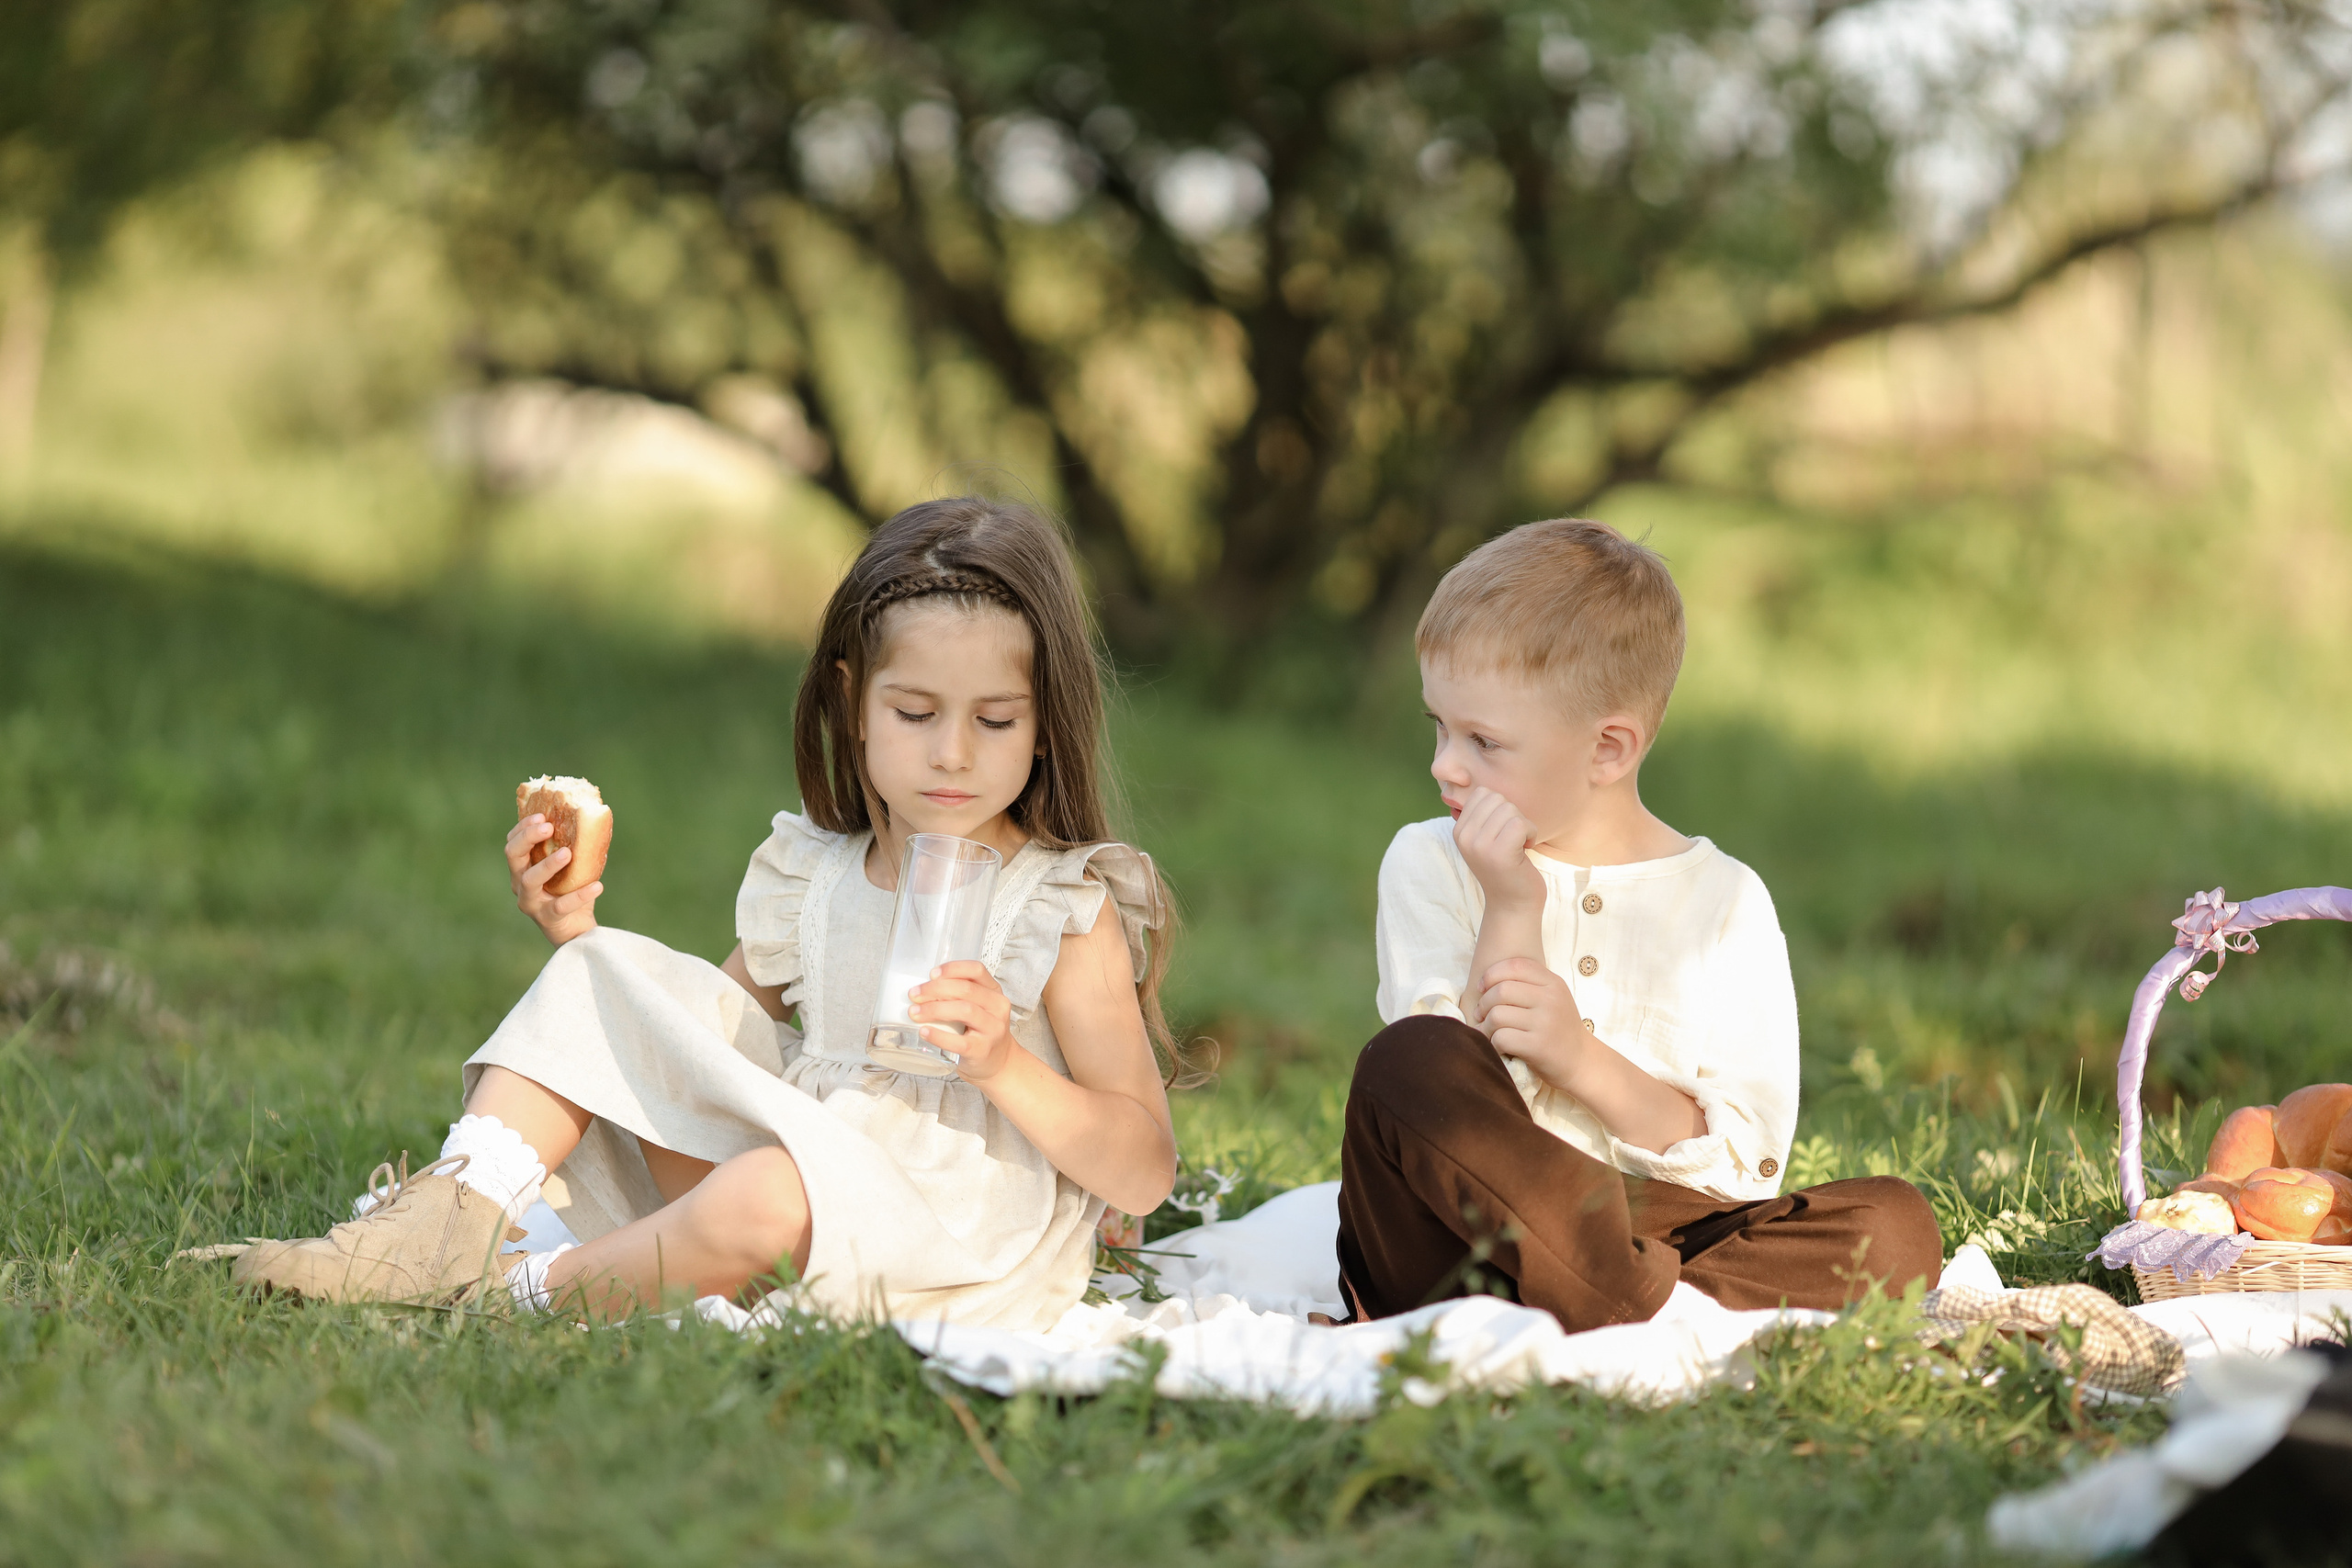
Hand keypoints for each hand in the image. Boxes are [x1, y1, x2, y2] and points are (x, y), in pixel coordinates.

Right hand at [506, 813, 601, 946]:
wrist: (577, 930)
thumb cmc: (570, 892)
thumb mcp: (569, 868)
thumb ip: (573, 847)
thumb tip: (594, 819)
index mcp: (522, 868)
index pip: (513, 843)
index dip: (523, 828)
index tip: (541, 815)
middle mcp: (519, 884)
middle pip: (513, 856)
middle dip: (528, 838)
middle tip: (549, 828)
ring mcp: (531, 902)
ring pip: (530, 880)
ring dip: (548, 864)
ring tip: (567, 853)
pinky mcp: (547, 919)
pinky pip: (561, 906)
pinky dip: (579, 895)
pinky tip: (597, 886)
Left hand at [908, 960, 1017, 1080]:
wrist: (998, 1062)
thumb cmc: (981, 1031)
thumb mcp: (978, 1007)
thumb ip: (959, 995)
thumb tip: (922, 988)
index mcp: (994, 991)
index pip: (976, 970)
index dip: (952, 969)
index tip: (931, 973)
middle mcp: (997, 1007)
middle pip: (966, 989)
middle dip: (935, 989)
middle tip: (914, 995)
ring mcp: (992, 1029)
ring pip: (964, 1010)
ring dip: (934, 1009)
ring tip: (915, 1012)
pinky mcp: (982, 1050)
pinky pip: (958, 1041)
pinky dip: (938, 1035)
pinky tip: (924, 1032)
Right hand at [1453, 787, 1545, 910]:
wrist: (1513, 905)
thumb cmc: (1507, 868)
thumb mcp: (1487, 839)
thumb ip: (1484, 815)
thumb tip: (1486, 786)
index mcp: (1459, 830)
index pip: (1482, 793)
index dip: (1501, 808)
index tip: (1503, 831)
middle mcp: (1464, 836)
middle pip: (1497, 798)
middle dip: (1513, 815)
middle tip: (1513, 839)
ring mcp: (1479, 845)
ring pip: (1510, 809)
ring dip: (1523, 825)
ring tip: (1518, 846)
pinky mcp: (1498, 854)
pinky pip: (1520, 823)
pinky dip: (1531, 833)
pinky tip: (1526, 849)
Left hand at [1473, 955, 1588, 1089]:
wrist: (1582, 1062)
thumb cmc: (1559, 1029)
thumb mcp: (1553, 998)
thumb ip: (1528, 983)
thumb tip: (1486, 980)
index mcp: (1554, 983)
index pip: (1515, 966)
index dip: (1491, 974)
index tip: (1482, 988)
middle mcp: (1551, 1000)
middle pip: (1501, 990)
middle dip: (1483, 1003)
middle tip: (1481, 1014)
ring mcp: (1545, 1023)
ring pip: (1497, 1015)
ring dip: (1485, 1026)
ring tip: (1489, 1032)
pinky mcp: (1538, 1046)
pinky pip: (1501, 1038)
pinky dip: (1493, 1043)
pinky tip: (1498, 1047)